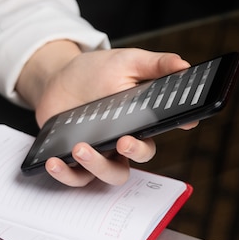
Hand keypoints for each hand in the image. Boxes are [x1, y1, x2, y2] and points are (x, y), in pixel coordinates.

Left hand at [17, 43, 191, 185]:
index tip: (184, 122)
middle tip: (123, 141)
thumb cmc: (96, 72)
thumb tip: (184, 65)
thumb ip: (154, 64)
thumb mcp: (126, 62)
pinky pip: (75, 177)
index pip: (166, 125)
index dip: (180, 125)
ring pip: (109, 175)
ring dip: (97, 167)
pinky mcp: (74, 160)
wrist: (58, 79)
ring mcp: (100, 152)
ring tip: (79, 148)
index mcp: (142, 119)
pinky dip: (65, 174)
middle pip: (139, 158)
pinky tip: (54, 162)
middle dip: (135, 153)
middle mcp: (124, 140)